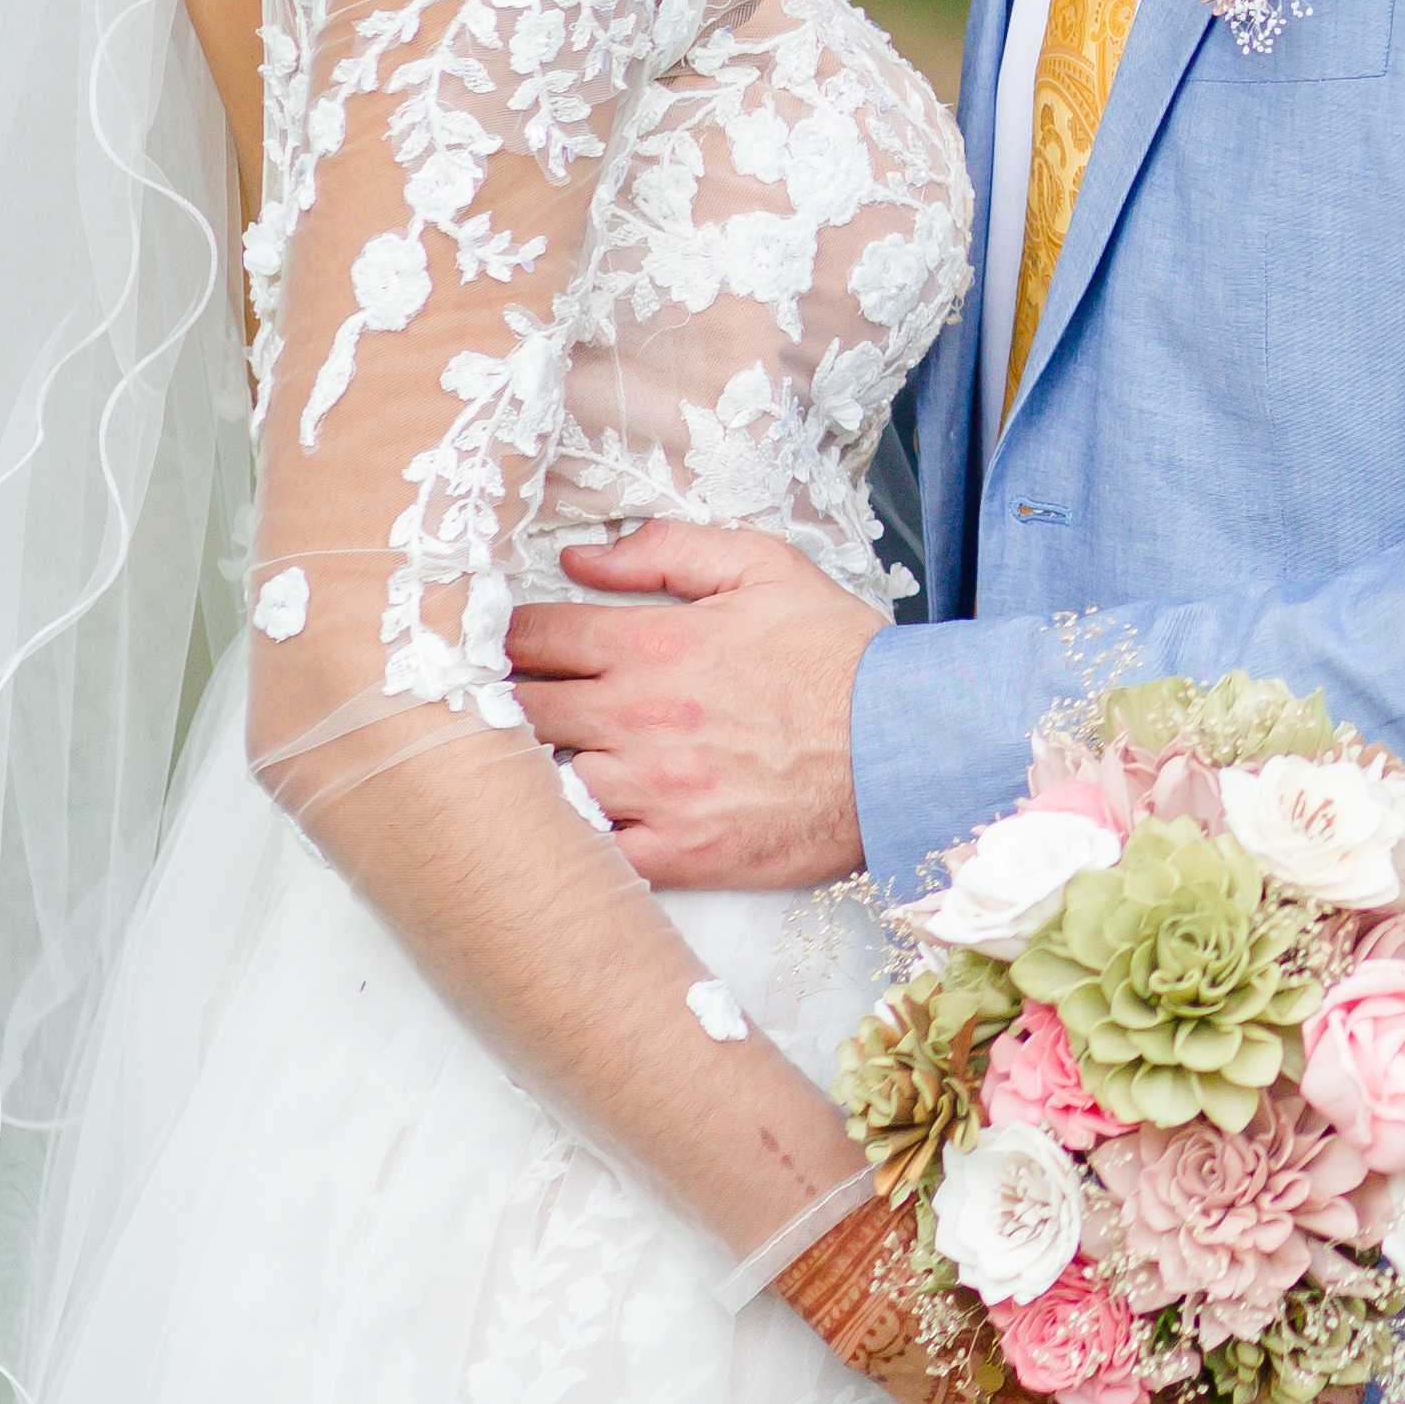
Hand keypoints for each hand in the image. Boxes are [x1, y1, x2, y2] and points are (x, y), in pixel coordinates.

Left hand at [505, 524, 877, 889]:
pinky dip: (576, 834)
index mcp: (653, 646)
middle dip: (504, 702)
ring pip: (542, 784)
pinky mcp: (677, 852)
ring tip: (542, 760)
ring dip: (536, 770)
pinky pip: (591, 850)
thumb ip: (666, 550)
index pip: (531, 638)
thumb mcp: (766, 569)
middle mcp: (638, 720)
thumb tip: (580, 559)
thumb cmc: (839, 656)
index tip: (497, 644)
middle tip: (502, 701)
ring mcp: (653, 793)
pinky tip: (582, 819)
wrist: (906, 747)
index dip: (501, 637)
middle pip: (518, 712)